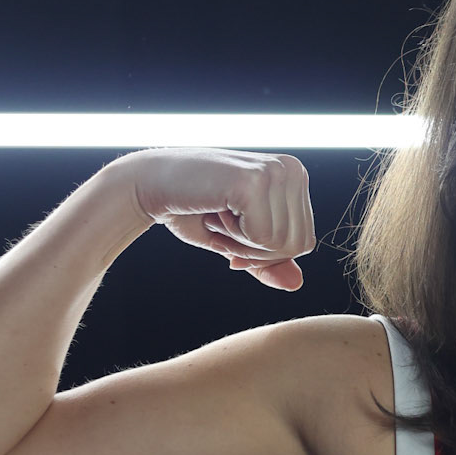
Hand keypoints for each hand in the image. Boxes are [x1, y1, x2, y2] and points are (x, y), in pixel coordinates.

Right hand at [109, 148, 316, 290]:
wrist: (151, 184)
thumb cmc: (193, 210)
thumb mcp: (237, 241)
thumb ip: (268, 261)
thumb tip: (296, 284)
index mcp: (295, 177)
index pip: (304, 241)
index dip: (266, 254)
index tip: (234, 233)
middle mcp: (293, 170)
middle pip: (297, 245)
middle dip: (255, 251)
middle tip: (223, 224)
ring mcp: (276, 172)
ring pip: (280, 244)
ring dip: (240, 243)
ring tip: (219, 215)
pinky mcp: (255, 181)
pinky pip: (262, 238)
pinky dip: (233, 237)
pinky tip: (216, 210)